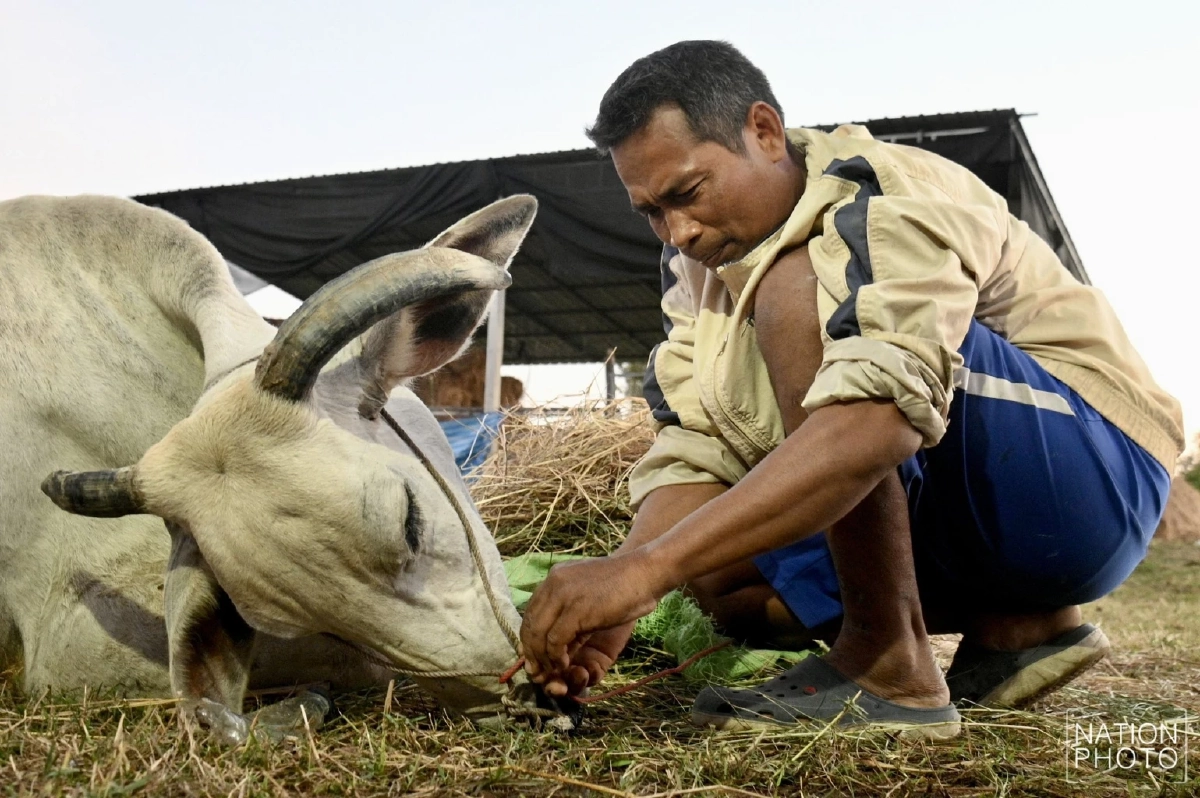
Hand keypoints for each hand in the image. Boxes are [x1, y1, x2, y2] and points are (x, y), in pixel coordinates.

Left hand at [520, 552, 664, 685]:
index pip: (530, 612)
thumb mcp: (588, 597)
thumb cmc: (623, 585)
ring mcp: (563, 596)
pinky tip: (566, 665)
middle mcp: (553, 584)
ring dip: (543, 658)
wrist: (645, 572)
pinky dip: (556, 658)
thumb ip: (570, 614)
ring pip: (538, 635)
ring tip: (554, 671)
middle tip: (539, 672)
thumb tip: (556, 646)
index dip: (530, 639)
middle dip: (532, 652)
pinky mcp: (575, 611)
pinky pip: (555, 641)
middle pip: (529, 625)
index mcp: (554, 578)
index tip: (535, 658)